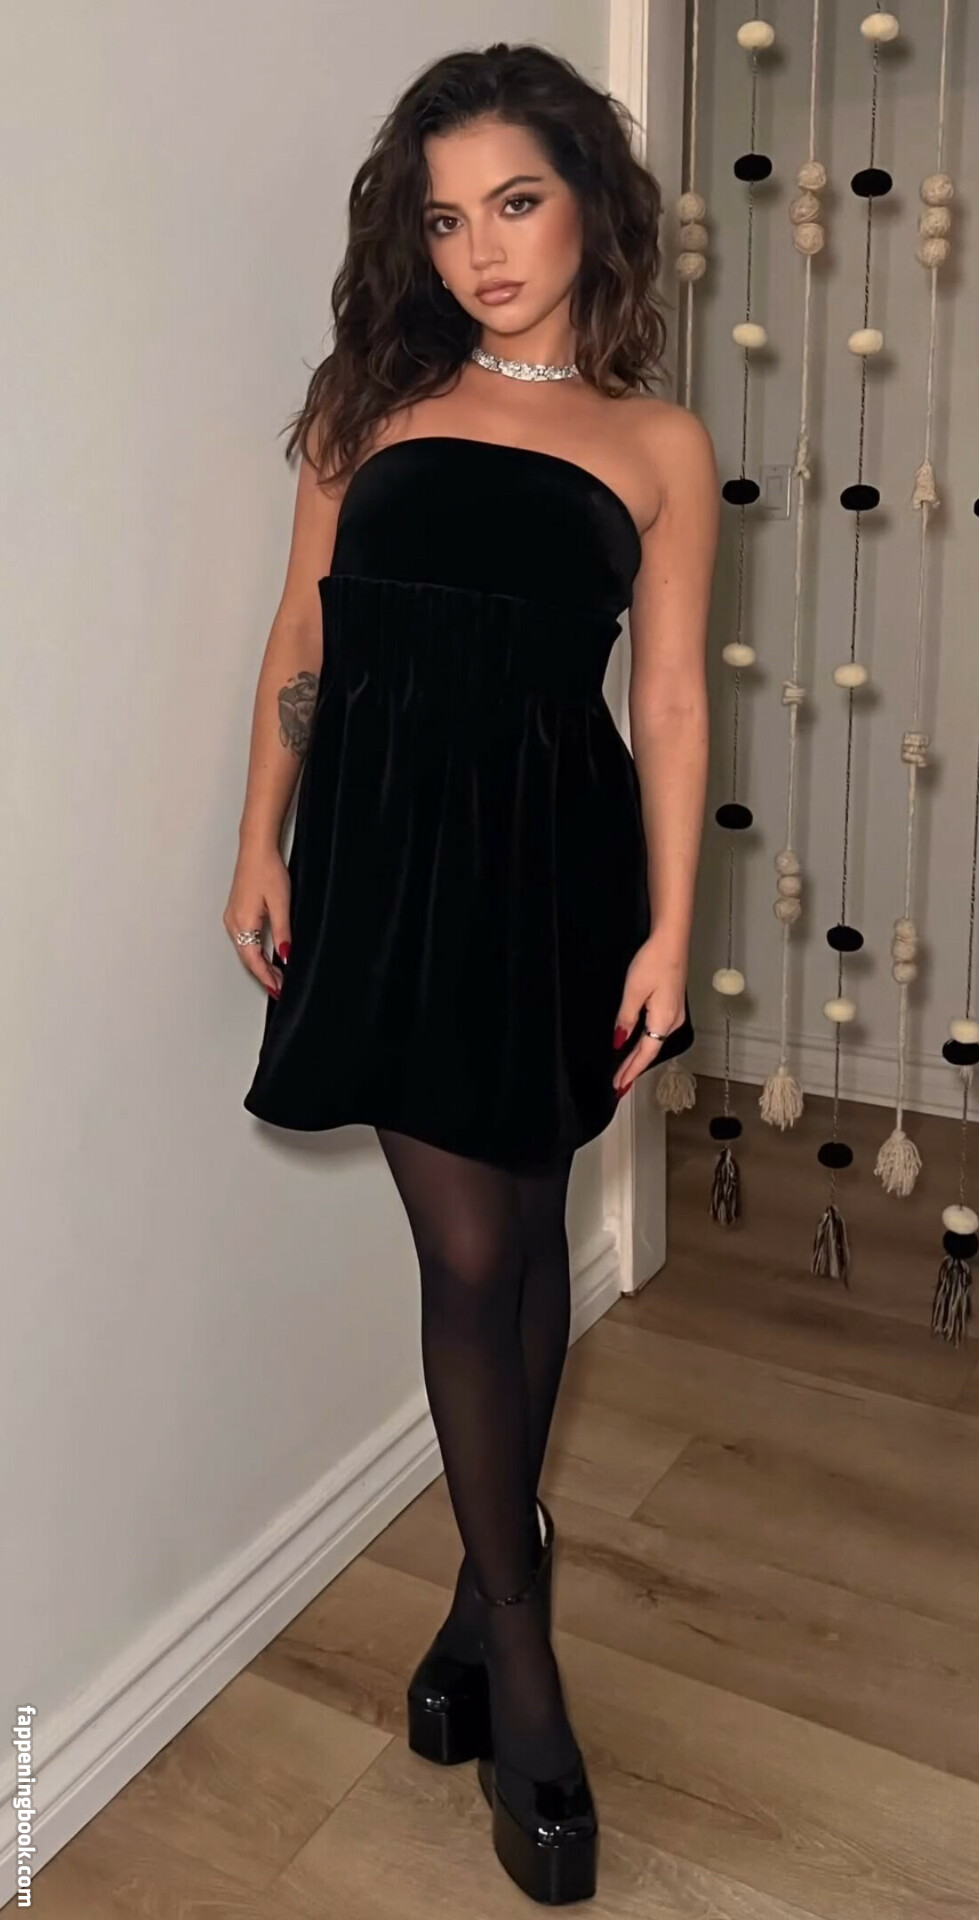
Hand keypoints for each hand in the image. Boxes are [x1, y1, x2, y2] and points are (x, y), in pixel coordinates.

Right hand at [224, 842, 291, 998]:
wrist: (256, 849)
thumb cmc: (267, 870)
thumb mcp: (281, 904)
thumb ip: (282, 933)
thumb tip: (284, 956)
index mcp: (243, 923)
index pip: (254, 960)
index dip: (267, 978)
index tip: (277, 990)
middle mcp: (233, 923)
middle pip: (248, 958)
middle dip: (264, 975)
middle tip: (279, 988)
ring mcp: (233, 917)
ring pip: (246, 949)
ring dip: (260, 964)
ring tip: (276, 976)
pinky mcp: (236, 911)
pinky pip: (244, 939)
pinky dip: (255, 951)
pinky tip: (266, 955)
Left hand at [611, 933, 686, 1095]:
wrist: (671, 940)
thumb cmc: (655, 961)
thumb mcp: (633, 993)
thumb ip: (625, 1020)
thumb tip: (619, 1041)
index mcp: (664, 1021)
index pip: (644, 1054)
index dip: (630, 1071)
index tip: (618, 1086)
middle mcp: (673, 1021)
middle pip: (651, 1051)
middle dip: (634, 1069)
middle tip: (619, 1085)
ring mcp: (675, 1013)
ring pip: (654, 1042)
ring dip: (639, 1057)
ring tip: (625, 1071)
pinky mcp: (672, 1005)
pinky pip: (657, 1031)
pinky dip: (645, 1043)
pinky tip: (637, 1046)